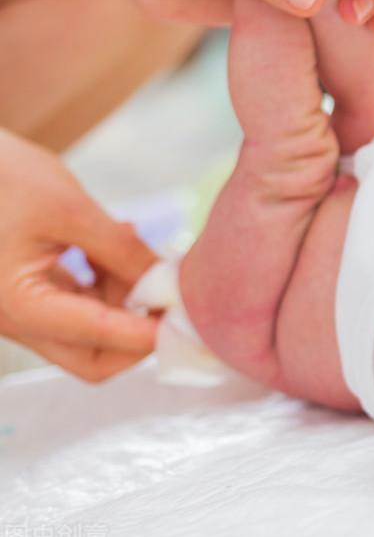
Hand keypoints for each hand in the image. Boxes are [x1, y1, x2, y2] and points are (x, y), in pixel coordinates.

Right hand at [0, 130, 157, 380]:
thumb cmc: (2, 177)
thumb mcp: (70, 210)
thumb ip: (123, 252)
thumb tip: (169, 283)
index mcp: (17, 306)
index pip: (100, 338)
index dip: (151, 332)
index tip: (191, 317)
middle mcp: (13, 320)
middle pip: (93, 359)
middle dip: (139, 333)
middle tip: (172, 294)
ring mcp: (18, 311)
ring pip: (89, 334)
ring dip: (125, 299)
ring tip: (136, 244)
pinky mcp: (25, 293)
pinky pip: (77, 306)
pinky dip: (106, 284)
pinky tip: (117, 242)